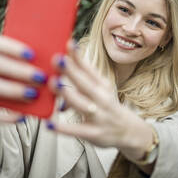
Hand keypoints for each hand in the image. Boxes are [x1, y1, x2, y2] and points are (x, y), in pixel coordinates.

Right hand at [0, 35, 46, 122]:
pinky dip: (5, 116)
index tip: (32, 54)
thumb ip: (36, 63)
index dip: (13, 47)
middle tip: (42, 78)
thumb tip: (62, 61)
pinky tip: (22, 118)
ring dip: (13, 90)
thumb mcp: (21, 69)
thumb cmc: (14, 80)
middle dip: (20, 70)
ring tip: (34, 95)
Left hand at [48, 41, 153, 159]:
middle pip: (85, 83)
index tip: (68, 43)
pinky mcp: (94, 133)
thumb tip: (65, 56)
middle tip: (57, 59)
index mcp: (102, 85)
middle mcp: (101, 99)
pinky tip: (49, 124)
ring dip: (67, 94)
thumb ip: (84, 74)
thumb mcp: (101, 88)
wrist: (128, 131)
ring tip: (53, 83)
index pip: (89, 69)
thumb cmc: (107, 105)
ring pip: (81, 104)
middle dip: (71, 71)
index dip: (78, 56)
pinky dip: (63, 128)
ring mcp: (98, 116)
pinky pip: (77, 130)